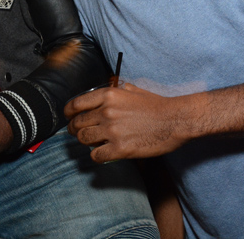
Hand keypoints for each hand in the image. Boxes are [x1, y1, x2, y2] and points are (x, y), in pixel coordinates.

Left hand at [64, 83, 192, 162]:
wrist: (175, 120)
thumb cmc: (157, 105)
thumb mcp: (135, 90)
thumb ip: (119, 89)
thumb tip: (114, 87)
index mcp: (108, 95)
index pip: (76, 104)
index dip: (69, 112)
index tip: (68, 116)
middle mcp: (107, 112)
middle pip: (77, 123)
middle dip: (74, 129)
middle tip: (76, 132)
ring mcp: (112, 131)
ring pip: (84, 139)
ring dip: (84, 142)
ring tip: (90, 142)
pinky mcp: (120, 149)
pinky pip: (96, 155)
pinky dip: (96, 155)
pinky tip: (102, 153)